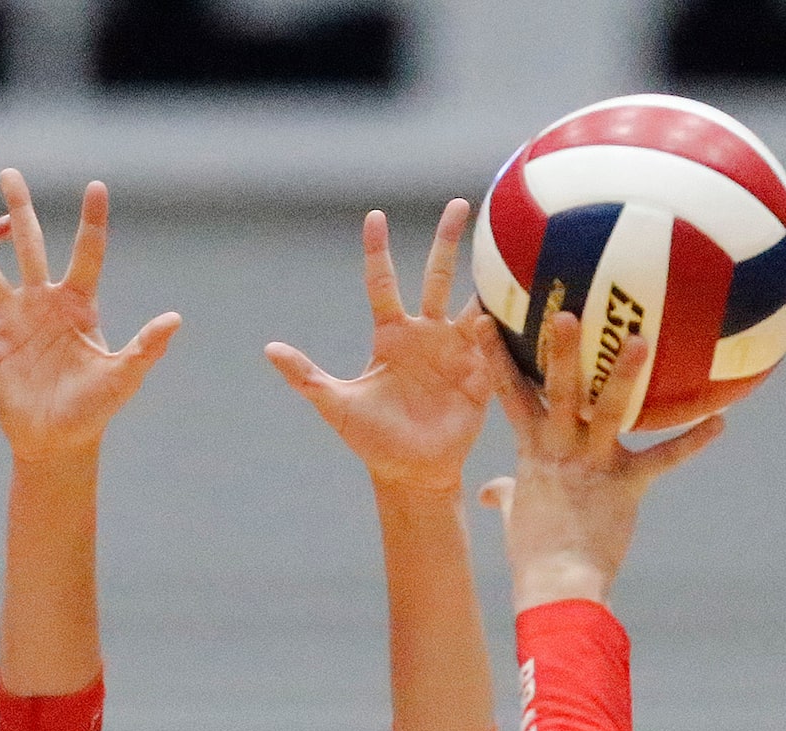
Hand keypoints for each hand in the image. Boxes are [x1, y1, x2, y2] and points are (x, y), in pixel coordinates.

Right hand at [0, 172, 181, 462]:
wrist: (56, 442)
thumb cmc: (93, 409)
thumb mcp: (121, 377)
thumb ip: (145, 347)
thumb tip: (175, 319)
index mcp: (77, 305)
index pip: (87, 254)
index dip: (92, 222)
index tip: (96, 186)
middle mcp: (41, 304)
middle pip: (29, 247)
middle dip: (19, 210)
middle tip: (10, 173)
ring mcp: (10, 322)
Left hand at [267, 202, 490, 491]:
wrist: (411, 472)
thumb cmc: (373, 439)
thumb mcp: (336, 405)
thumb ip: (306, 376)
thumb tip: (269, 349)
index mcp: (391, 335)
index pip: (382, 283)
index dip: (377, 250)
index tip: (375, 215)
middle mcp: (426, 334)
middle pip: (437, 276)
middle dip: (447, 241)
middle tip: (460, 203)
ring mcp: (457, 351)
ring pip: (473, 301)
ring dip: (487, 276)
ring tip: (509, 243)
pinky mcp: (481, 373)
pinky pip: (495, 343)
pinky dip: (501, 325)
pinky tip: (515, 303)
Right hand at [473, 311, 722, 609]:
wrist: (558, 583)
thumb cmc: (534, 552)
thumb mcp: (514, 517)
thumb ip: (504, 495)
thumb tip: (489, 492)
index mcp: (532, 451)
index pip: (509, 395)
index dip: (494, 356)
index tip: (484, 318)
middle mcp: (560, 450)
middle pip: (557, 391)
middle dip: (560, 351)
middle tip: (567, 312)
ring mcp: (593, 465)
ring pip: (609, 411)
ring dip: (623, 375)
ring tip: (639, 340)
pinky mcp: (626, 485)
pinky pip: (663, 460)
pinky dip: (692, 442)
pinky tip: (720, 421)